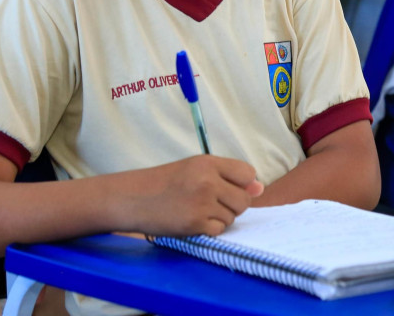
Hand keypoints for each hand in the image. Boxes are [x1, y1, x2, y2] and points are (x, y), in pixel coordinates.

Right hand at [127, 156, 263, 236]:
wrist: (133, 198)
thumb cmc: (163, 183)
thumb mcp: (194, 169)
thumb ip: (227, 176)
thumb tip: (260, 188)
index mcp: (207, 162)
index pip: (248, 173)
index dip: (242, 184)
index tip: (228, 188)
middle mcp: (207, 181)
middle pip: (244, 199)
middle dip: (233, 205)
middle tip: (211, 203)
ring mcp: (202, 203)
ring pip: (232, 217)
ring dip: (220, 218)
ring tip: (198, 210)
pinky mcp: (195, 224)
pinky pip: (219, 230)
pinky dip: (210, 230)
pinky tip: (193, 221)